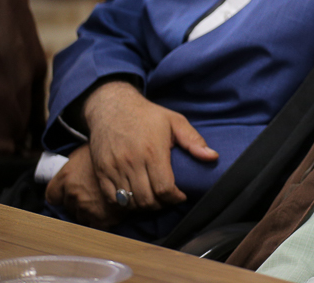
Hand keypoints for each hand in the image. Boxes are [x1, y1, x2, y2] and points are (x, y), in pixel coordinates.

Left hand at [46, 145, 123, 229]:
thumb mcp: (90, 150)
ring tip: (106, 202)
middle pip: (70, 206)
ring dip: (91, 212)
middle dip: (80, 202)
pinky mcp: (102, 218)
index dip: (61, 195)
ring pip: (82, 217)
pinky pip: (97, 227)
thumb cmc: (115, 148)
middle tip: (95, 194)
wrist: (137, 157)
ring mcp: (87, 206)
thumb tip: (75, 165)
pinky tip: (113, 213)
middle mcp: (73, 192)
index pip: (53, 195)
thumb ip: (76, 162)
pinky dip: (104, 222)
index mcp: (66, 176)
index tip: (70, 193)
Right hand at [82, 81, 218, 209]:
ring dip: (143, 206)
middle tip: (168, 199)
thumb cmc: (147, 115)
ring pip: (129, 202)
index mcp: (152, 151)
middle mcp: (131, 162)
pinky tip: (135, 197)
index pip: (164, 188)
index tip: (181, 196)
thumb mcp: (175, 121)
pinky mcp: (101, 171)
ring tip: (154, 198)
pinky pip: (112, 198)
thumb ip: (193, 140)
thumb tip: (212, 157)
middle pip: (146, 199)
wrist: (112, 107)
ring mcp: (114, 168)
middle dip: (161, 204)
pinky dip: (124, 203)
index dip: (174, 198)